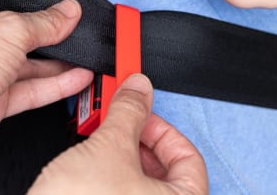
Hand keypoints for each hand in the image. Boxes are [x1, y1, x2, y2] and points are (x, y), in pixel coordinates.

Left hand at [0, 0, 92, 175]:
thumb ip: (43, 23)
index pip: (15, 17)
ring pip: (28, 72)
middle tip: (85, 42)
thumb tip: (67, 11)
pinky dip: (54, 87)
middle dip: (54, 44)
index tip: (71, 20)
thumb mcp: (9, 29)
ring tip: (89, 62)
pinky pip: (29, 95)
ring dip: (60, 68)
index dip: (44, 19)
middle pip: (22, 46)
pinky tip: (75, 80)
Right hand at [28, 74, 208, 193]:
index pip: (189, 157)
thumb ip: (128, 113)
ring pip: (140, 187)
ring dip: (119, 161)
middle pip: (166, 172)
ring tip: (97, 146)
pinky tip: (87, 172)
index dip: (161, 128)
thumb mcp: (108, 148)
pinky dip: (108, 182)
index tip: (139, 114)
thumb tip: (137, 90)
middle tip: (117, 126)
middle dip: (137, 143)